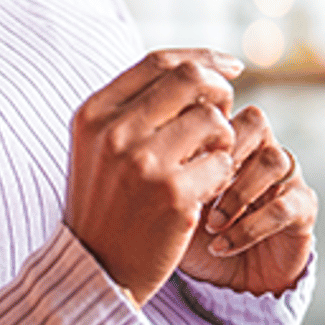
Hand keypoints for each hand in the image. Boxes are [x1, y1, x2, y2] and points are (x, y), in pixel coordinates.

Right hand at [65, 49, 242, 304]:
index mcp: (93, 113)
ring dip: (223, 140)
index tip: (231, 68)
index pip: (159, 61)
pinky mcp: (173, 195)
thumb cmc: (105, 203)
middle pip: (191, 80)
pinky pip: (222, 164)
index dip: (202, 58)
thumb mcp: (99, 146)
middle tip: (224, 117)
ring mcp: (143, 163)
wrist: (96, 267)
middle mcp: (115, 132)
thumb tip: (198, 69)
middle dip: (220, 93)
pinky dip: (222, 177)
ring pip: (214, 121)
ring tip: (207, 165)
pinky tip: (204, 194)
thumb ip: (134, 108)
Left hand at [179, 104, 316, 294]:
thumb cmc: (188, 233)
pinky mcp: (302, 209)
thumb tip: (145, 149)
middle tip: (196, 188)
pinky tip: (221, 245)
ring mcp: (284, 178)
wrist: (218, 280)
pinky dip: (250, 227)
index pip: (221, 108)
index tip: (171, 165)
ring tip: (210, 224)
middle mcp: (259, 150)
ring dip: (237, 193)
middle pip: (255, 122)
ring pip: (275, 159)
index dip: (198, 132)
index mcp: (225, 138)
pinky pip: (286, 205)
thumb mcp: (164, 199)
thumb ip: (160, 168)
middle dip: (223, 155)